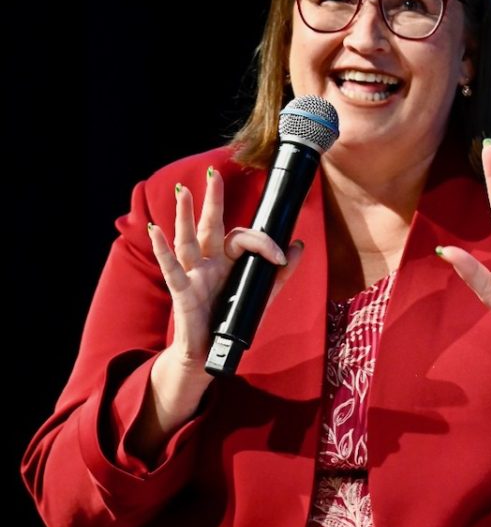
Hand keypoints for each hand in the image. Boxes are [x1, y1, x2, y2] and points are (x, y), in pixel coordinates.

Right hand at [148, 168, 303, 368]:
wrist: (212, 353)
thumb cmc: (232, 322)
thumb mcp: (261, 297)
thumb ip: (279, 273)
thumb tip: (298, 246)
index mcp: (228, 263)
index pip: (242, 239)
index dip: (262, 242)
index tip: (281, 255)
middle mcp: (209, 264)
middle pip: (210, 227)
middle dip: (212, 201)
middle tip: (214, 174)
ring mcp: (194, 275)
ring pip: (188, 240)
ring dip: (184, 216)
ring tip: (182, 191)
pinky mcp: (182, 292)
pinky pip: (172, 268)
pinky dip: (163, 250)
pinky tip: (156, 231)